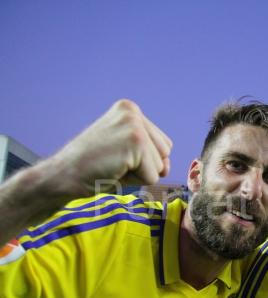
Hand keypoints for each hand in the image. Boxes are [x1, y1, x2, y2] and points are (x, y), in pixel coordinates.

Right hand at [51, 99, 171, 196]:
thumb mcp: (125, 152)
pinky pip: (152, 176)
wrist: (62, 176)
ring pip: (161, 165)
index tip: (114, 156)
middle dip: (143, 166)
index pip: (162, 144)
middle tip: (113, 162)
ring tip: (113, 166)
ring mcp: (135, 126)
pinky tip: (113, 171)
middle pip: (165, 152)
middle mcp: (133, 112)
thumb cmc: (92, 168)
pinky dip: (135, 181)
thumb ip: (151, 153)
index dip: (141, 159)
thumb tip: (168, 166)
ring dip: (139, 174)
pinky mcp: (136, 142)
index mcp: (129, 109)